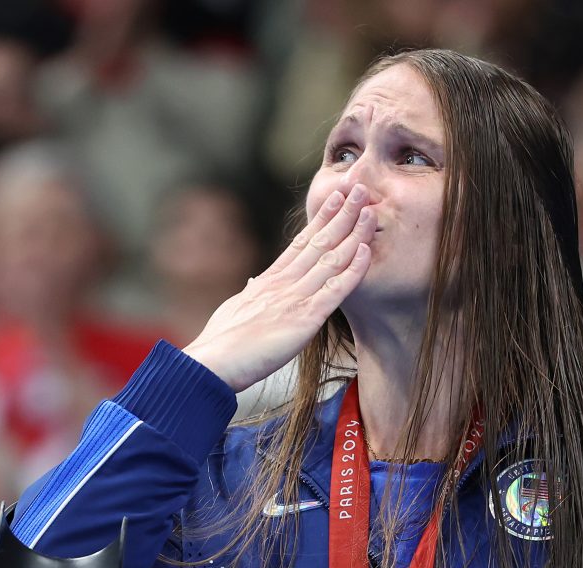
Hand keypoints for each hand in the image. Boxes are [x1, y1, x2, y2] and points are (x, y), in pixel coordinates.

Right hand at [182, 185, 376, 393]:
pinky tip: (365, 250)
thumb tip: (252, 283)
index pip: (300, 243)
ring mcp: (294, 298)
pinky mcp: (304, 319)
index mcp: (268, 281)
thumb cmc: (219, 344)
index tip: (335, 198)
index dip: (320, 219)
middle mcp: (283, 283)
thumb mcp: (235, 311)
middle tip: (360, 189)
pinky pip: (334, 290)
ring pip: (330, 259)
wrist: (212, 364)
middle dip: (341, 214)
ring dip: (352, 233)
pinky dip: (352, 270)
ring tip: (370, 210)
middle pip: (318, 241)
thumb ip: (249, 295)